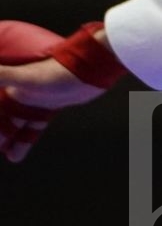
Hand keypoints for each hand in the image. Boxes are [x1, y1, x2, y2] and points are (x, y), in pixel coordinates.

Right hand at [0, 21, 126, 162]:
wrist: (88, 68)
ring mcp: (37, 100)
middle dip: (2, 132)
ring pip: (20, 124)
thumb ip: (1, 75)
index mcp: (11, 86)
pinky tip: (19, 153)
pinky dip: (27, 139)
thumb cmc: (55, 72)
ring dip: (13, 139)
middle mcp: (21, 93)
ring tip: (9, 156)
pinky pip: (35, 126)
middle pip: (6, 116)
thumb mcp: (23, 78)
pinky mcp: (51, 106)